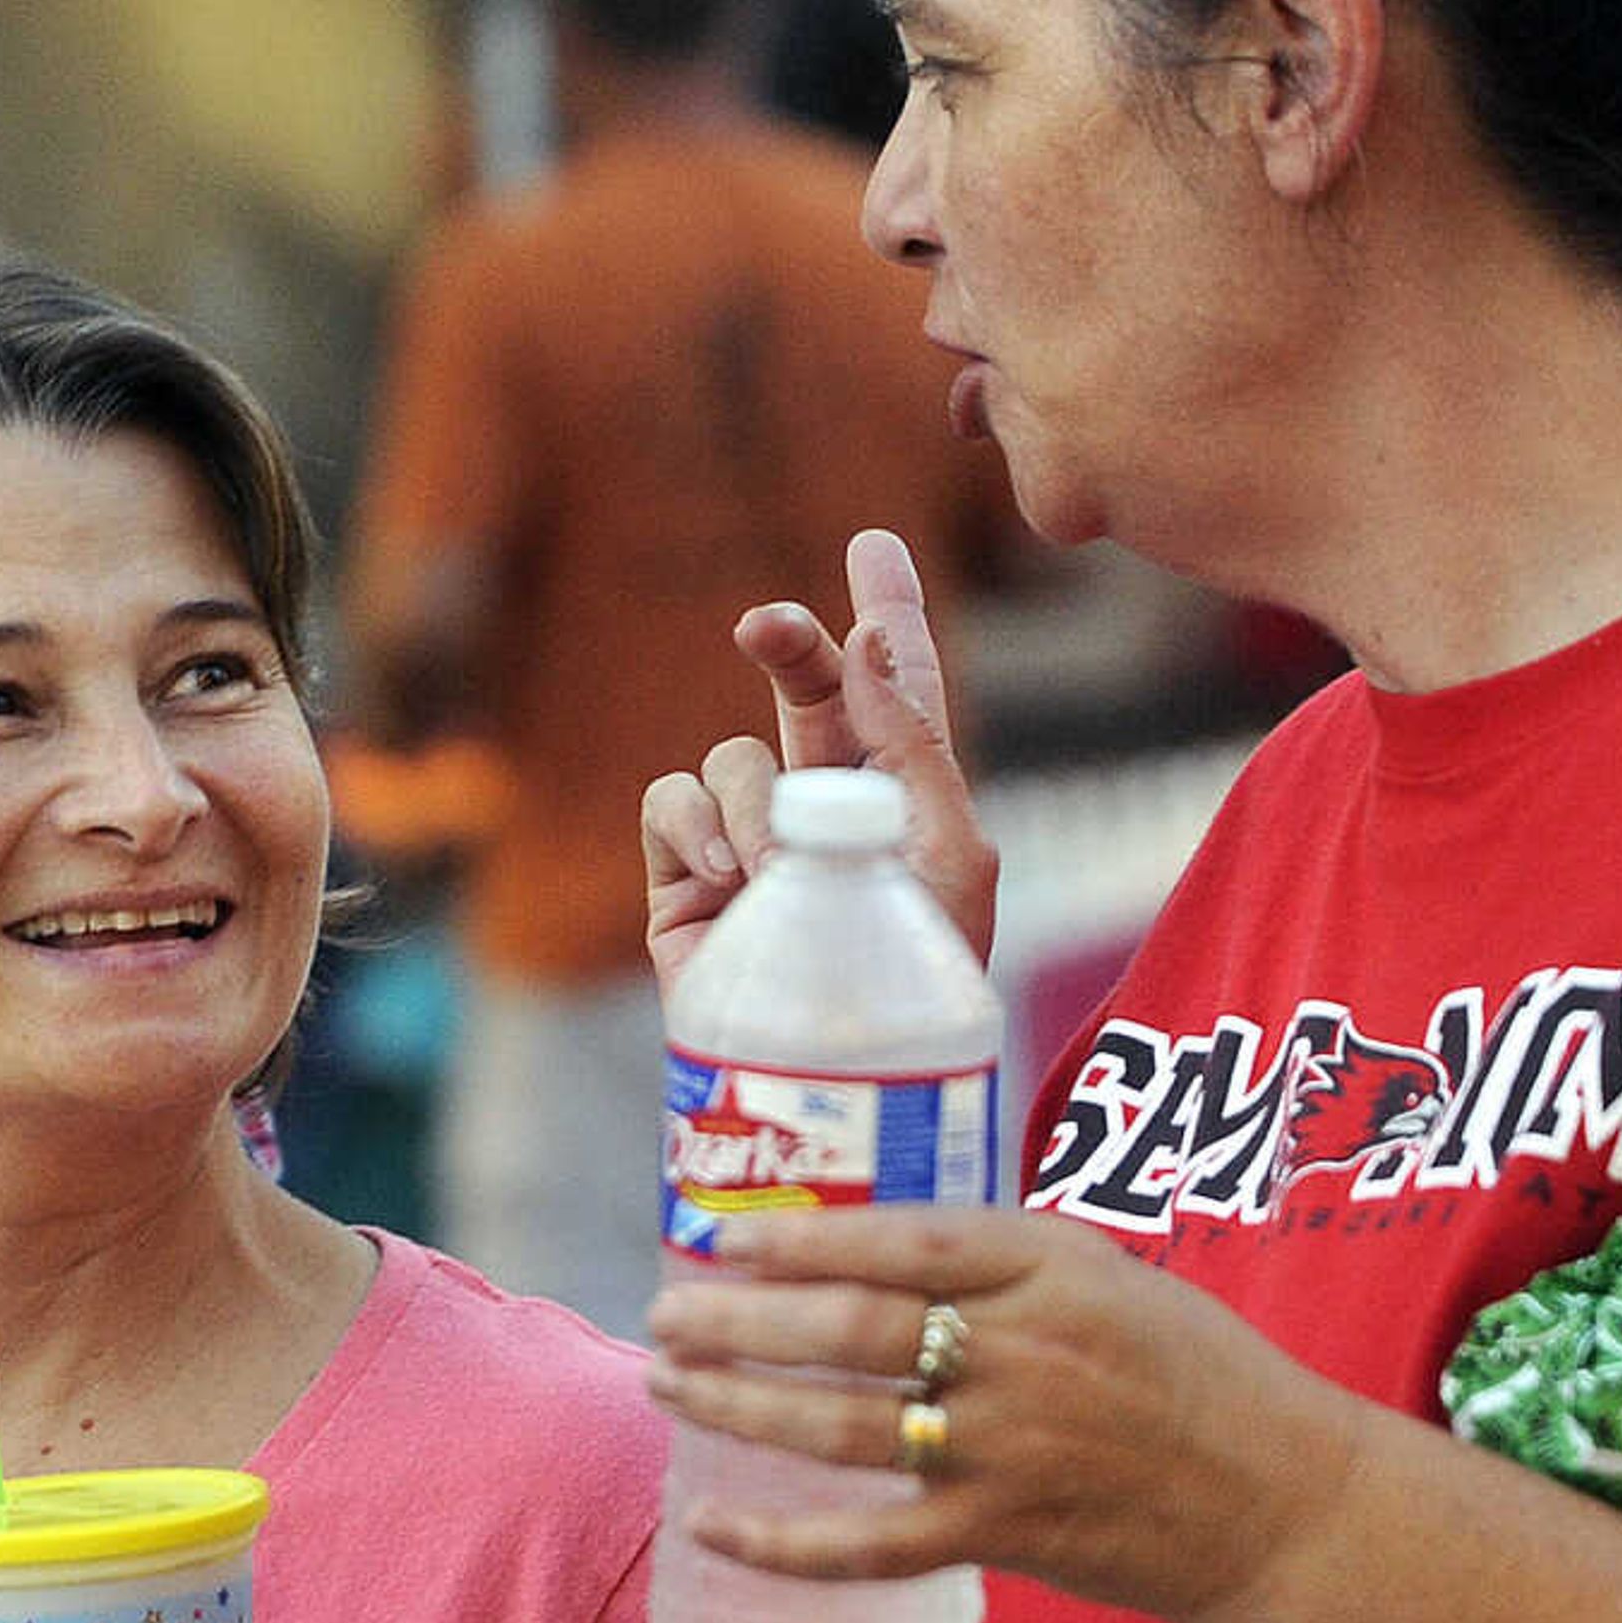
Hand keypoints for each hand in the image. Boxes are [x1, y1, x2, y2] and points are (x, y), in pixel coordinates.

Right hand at [641, 528, 995, 991]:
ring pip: (731, 758)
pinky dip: (698, 827)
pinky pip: (671, 806)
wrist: (842, 1076)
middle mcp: (825, 808)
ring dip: (757, 803)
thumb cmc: (921, 983)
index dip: (886, 614)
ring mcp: (750, 846)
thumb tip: (864, 643)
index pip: (894, 688)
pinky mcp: (684, 887)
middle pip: (802, 694)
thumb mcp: (950, 855)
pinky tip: (734, 879)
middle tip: (768, 626)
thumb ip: (913, 745)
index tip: (875, 547)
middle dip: (788, 647)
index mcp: (904, 797)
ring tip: (780, 873)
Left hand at [643, 1202, 1370, 1622]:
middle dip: (739, 1322)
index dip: (805, 1239)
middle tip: (664, 1315)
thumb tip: (861, 1247)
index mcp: (1053, 1268)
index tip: (728, 1239)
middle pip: (852, 1329)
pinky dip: (783, 1542)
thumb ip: (998, 1264)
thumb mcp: (1106, 1278)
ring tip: (668, 1386)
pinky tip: (714, 1525)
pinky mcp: (1005, 1535)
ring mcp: (1011, 1448)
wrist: (1284, 1501)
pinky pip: (870, 1544)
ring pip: (843, 1426)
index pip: (907, 1241)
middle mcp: (1025, 1352)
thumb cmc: (1192, 1376)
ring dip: (739, 1407)